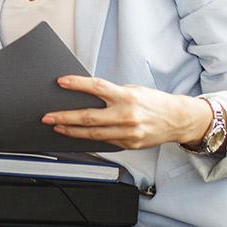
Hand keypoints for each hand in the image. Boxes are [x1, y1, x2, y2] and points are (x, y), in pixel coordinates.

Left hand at [41, 76, 214, 149]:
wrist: (178, 120)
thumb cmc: (154, 102)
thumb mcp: (133, 90)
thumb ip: (111, 94)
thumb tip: (86, 94)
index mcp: (127, 97)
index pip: (97, 87)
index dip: (77, 84)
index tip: (61, 82)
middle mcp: (126, 116)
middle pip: (89, 117)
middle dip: (64, 117)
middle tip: (48, 116)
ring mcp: (128, 133)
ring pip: (93, 134)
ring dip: (72, 131)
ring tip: (57, 126)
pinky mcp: (129, 145)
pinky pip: (104, 142)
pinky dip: (89, 138)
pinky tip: (77, 135)